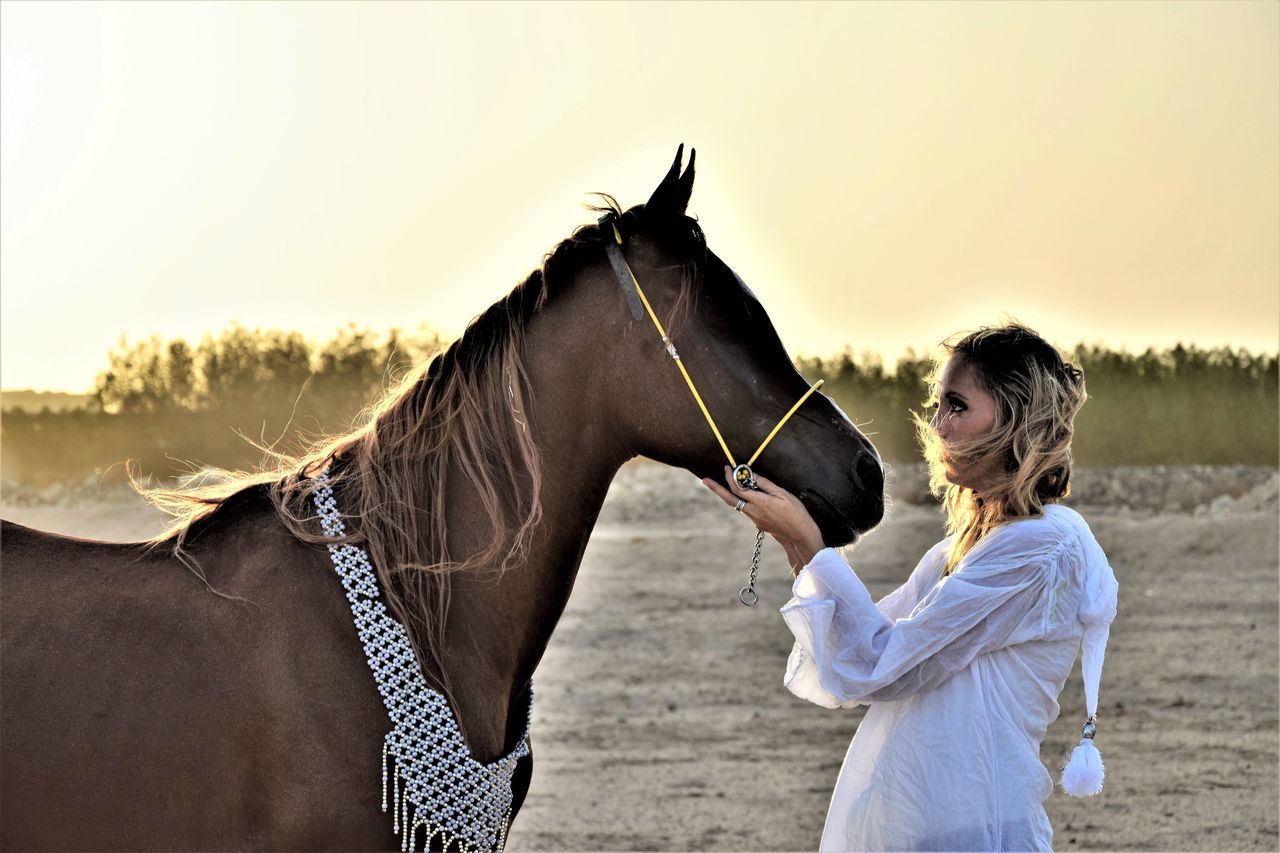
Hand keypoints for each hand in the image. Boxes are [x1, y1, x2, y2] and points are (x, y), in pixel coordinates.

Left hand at [701, 466, 825, 575]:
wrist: (799, 536)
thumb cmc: (795, 513)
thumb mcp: (783, 494)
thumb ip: (766, 484)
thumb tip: (752, 475)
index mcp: (759, 502)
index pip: (738, 488)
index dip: (731, 476)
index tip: (728, 467)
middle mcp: (753, 512)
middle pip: (729, 499)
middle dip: (716, 489)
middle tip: (705, 480)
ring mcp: (754, 519)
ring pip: (737, 504)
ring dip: (729, 494)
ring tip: (724, 484)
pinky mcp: (758, 524)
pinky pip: (747, 510)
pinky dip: (743, 500)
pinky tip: (748, 495)